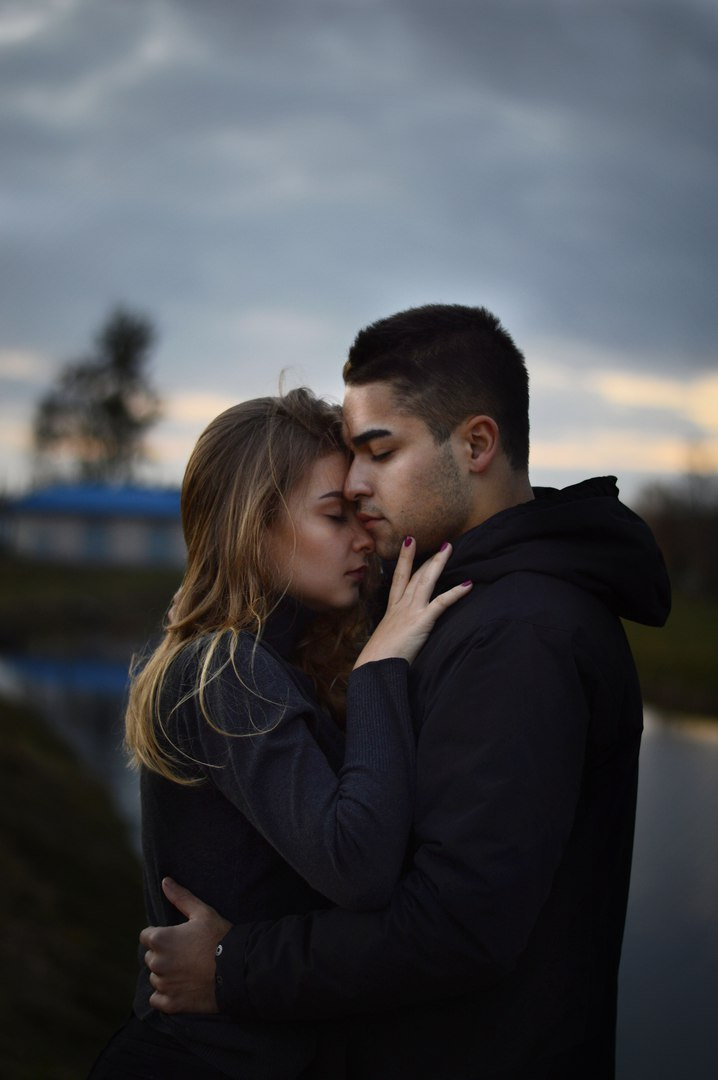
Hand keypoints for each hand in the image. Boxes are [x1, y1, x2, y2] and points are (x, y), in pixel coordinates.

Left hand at [139, 877, 231, 1014]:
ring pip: (155, 978)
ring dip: (166, 975)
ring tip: (188, 971)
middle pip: (150, 958)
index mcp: (160, 939)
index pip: (146, 936)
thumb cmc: (220, 937)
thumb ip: (180, 897)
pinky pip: (157, 1000)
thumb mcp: (202, 912)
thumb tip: (165, 881)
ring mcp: (164, 985)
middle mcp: (157, 963)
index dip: (162, 935)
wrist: (238, 969)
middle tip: (186, 954)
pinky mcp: (171, 1003)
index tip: (178, 938)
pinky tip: (182, 988)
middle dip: (164, 955)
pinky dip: (166, 996)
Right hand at [354, 539, 470, 666]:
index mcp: (392, 610)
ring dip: (438, 563)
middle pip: (415, 574)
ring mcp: (411, 611)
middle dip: (426, 556)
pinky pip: (441, 603)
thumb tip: (400, 633)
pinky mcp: (422, 621)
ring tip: (448, 548)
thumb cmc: (379, 659)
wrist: (375, 667)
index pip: (400, 579)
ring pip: (426, 580)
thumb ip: (395, 632)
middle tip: (439, 542)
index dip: (405, 559)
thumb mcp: (386, 639)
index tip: (410, 543)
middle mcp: (401, 606)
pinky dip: (455, 593)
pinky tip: (467, 585)